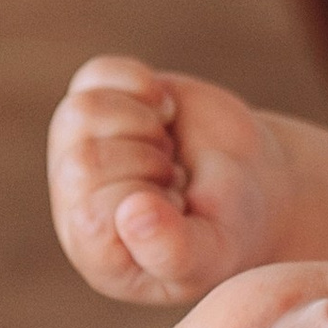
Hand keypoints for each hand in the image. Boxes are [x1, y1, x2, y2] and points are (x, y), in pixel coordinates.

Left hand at [46, 56, 292, 302]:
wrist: (251, 179)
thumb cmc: (228, 226)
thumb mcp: (211, 252)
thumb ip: (173, 250)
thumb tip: (132, 214)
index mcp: (96, 251)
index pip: (92, 216)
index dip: (146, 201)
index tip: (180, 210)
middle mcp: (76, 201)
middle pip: (84, 161)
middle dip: (149, 162)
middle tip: (176, 178)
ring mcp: (80, 146)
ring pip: (82, 113)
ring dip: (142, 124)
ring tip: (165, 148)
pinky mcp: (98, 99)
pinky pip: (96, 75)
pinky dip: (140, 84)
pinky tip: (163, 111)